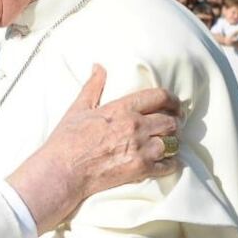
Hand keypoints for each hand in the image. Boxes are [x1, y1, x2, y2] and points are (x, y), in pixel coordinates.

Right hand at [6, 65, 181, 233]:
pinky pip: (169, 165)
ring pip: (173, 142)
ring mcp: (140, 149)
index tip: (175, 105)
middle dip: (174, 122)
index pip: (159, 97)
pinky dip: (170, 163)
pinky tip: (165, 162)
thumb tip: (99, 67)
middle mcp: (135, 127)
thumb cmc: (67, 140)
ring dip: (172, 142)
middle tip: (172, 125)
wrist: (63, 171)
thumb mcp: (78, 108)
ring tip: (167, 143)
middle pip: (171, 121)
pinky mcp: (141, 169)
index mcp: (122, 109)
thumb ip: (93, 86)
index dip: (172, 100)